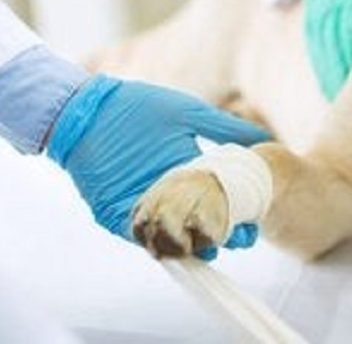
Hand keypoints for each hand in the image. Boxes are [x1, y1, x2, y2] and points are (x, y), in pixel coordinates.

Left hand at [45, 75, 270, 258]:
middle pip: (199, 225)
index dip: (237, 215)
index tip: (253, 223)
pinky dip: (156, 241)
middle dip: (219, 235)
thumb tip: (264, 138)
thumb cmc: (136, 106)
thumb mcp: (188, 113)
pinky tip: (174, 242)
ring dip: (191, 244)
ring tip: (208, 245)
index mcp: (188, 171)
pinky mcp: (117, 215)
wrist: (88, 110)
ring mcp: (144, 206)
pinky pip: (140, 234)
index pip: (218, 201)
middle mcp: (169, 193)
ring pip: (173, 235)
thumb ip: (225, 128)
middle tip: (236, 238)